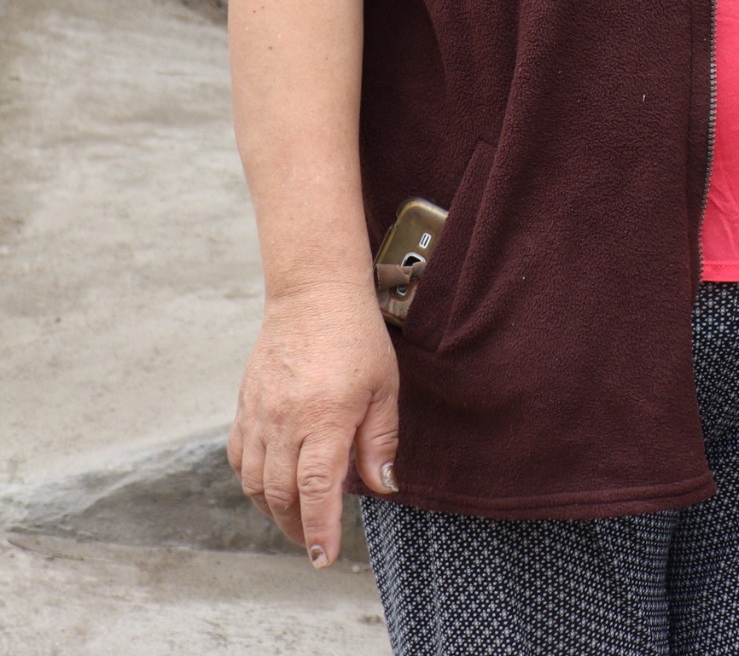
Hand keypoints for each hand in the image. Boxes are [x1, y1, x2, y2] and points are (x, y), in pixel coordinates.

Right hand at [227, 283, 399, 566]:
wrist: (312, 297)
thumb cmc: (356, 339)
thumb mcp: (385, 388)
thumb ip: (380, 441)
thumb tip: (382, 487)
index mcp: (324, 419)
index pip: (317, 489)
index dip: (320, 527)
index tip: (324, 556)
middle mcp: (284, 423)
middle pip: (281, 494)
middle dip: (297, 527)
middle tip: (315, 544)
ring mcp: (258, 416)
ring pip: (255, 482)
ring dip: (273, 509)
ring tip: (297, 520)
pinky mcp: (244, 407)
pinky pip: (239, 457)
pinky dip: (253, 480)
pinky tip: (270, 485)